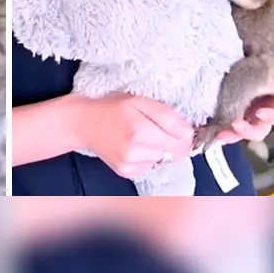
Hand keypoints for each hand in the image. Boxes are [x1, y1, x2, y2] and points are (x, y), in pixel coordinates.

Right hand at [70, 93, 193, 178]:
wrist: (84, 123)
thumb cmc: (112, 108)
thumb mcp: (140, 100)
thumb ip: (167, 116)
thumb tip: (188, 133)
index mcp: (140, 131)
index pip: (181, 140)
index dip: (186, 133)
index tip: (182, 127)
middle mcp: (135, 151)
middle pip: (175, 153)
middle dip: (176, 142)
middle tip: (162, 129)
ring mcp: (129, 164)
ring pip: (164, 161)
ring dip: (162, 150)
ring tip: (147, 136)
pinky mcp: (125, 172)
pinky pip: (151, 167)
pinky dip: (150, 157)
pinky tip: (139, 146)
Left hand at [215, 57, 273, 144]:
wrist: (248, 35)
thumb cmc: (268, 49)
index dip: (271, 117)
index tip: (260, 113)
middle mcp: (261, 107)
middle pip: (258, 129)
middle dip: (247, 131)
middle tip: (236, 125)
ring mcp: (243, 108)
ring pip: (239, 129)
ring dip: (231, 134)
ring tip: (221, 132)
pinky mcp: (225, 106)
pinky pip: (223, 121)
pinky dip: (217, 126)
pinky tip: (210, 127)